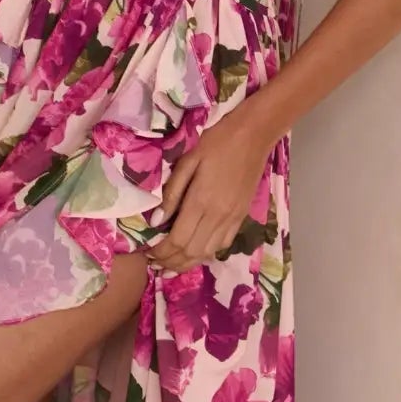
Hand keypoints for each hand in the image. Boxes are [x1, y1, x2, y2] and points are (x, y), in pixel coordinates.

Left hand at [149, 107, 273, 272]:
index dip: (161, 252)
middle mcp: (218, 216)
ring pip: (207, 253)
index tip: (148, 253)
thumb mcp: (187, 161)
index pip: (178, 240)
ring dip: (187, 263)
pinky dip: (206, 254)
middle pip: (191, 252)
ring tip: (170, 265)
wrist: (253, 136)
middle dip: (170, 263)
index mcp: (200, 201)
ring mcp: (232, 219)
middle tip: (155, 263)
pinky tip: (194, 253)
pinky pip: (222, 245)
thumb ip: (171, 193)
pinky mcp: (241, 217)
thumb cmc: (216, 143)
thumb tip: (156, 221)